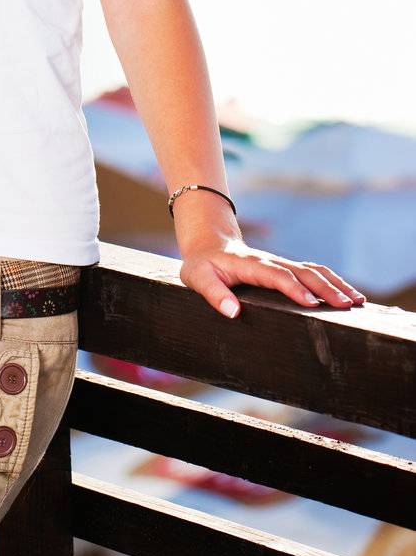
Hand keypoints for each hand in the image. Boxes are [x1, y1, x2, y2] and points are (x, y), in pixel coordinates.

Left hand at [178, 230, 366, 318]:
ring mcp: (279, 263)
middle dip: (326, 287)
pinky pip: (311, 271)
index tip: (312, 303)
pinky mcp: (285, 268)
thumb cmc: (202, 266)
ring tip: (358, 300)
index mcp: (251, 265)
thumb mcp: (198, 278)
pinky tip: (347, 294)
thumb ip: (214, 294)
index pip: (277, 276)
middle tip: (347, 305)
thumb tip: (232, 312)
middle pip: (303, 271)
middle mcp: (270, 261)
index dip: (294, 288)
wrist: (209, 244)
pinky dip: (331, 280)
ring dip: (335, 283)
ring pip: (312, 269)